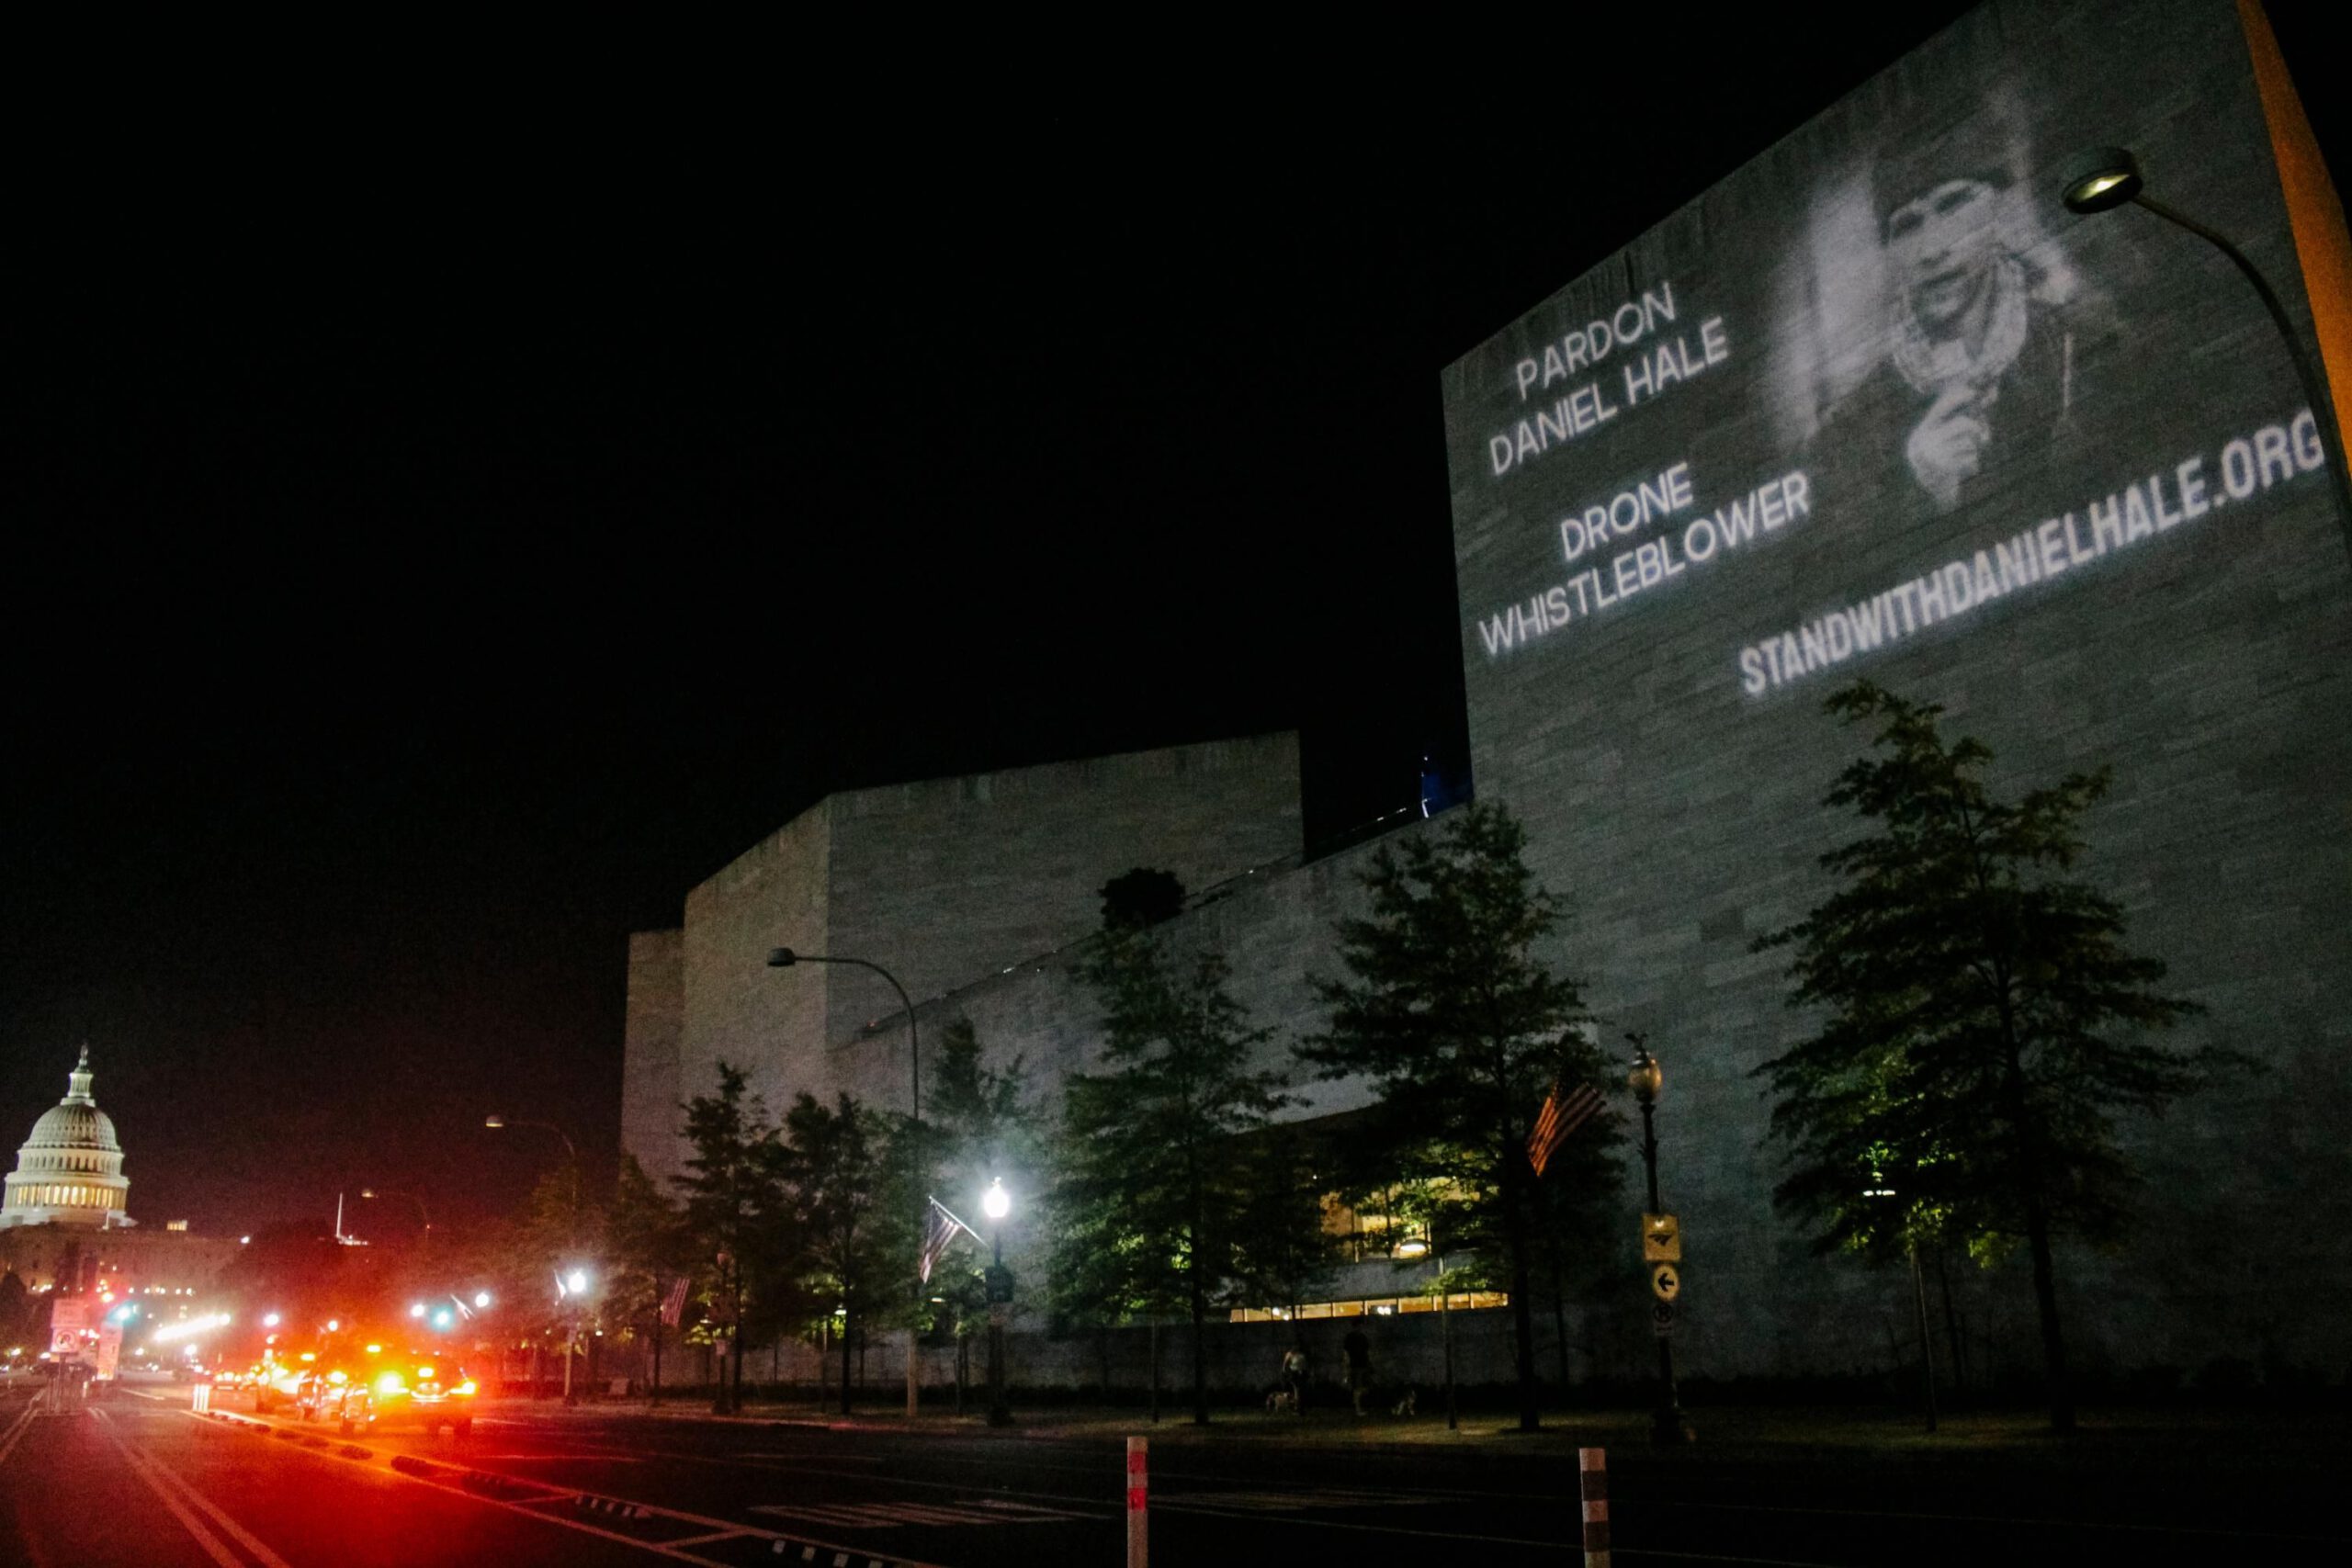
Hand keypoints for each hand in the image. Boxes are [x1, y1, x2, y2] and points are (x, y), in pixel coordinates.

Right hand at [1904, 382, 1989, 509]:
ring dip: (1974, 450)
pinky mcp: (1944, 470)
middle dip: (1976, 429)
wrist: (1928, 496)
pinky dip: (1973, 464)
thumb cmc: (1942, 462)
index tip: (1973, 392)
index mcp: (1922, 433)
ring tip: (1966, 458)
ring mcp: (1933, 456)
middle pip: (1963, 424)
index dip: (1957, 398)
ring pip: (1970, 443)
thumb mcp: (1942, 441)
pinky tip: (1963, 471)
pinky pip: (1971, 459)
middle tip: (1982, 437)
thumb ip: (1958, 422)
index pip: (1941, 408)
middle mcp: (1924, 442)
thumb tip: (1985, 399)